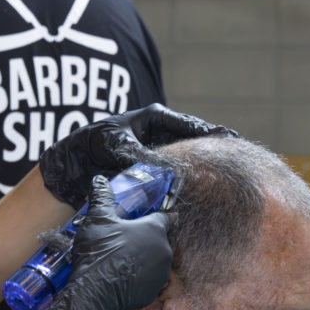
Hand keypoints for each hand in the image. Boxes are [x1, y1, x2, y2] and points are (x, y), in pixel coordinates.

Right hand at [36, 176, 172, 309]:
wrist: (94, 293)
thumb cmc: (99, 253)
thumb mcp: (97, 220)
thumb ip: (101, 197)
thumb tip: (99, 180)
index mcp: (155, 229)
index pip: (167, 216)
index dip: (157, 214)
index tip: (149, 215)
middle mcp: (164, 251)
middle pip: (159, 239)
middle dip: (146, 238)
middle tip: (125, 238)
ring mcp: (160, 274)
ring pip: (155, 260)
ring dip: (144, 258)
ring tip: (122, 258)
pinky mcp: (152, 292)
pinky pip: (148, 280)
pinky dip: (139, 277)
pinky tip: (121, 276)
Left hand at [39, 103, 235, 206]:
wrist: (73, 166)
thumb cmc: (91, 145)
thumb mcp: (115, 144)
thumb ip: (138, 153)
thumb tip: (159, 166)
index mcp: (154, 118)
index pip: (189, 124)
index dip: (210, 132)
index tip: (230, 138)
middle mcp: (160, 135)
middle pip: (193, 141)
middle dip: (212, 149)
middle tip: (237, 156)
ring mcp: (158, 153)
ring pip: (186, 160)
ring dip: (201, 167)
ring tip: (225, 176)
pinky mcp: (152, 171)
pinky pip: (174, 176)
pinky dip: (186, 183)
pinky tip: (200, 192)